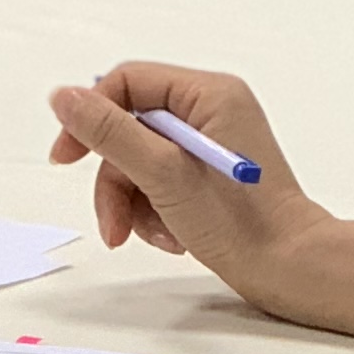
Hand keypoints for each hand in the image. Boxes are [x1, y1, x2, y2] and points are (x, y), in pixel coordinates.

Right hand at [49, 63, 334, 304]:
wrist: (289, 270)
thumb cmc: (240, 223)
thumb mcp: (163, 174)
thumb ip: (110, 133)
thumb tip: (64, 97)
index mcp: (208, 93)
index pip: (128, 83)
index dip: (90, 117)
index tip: (65, 159)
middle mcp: (211, 110)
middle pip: (130, 128)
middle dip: (116, 180)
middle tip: (114, 224)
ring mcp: (210, 144)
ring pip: (140, 161)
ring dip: (133, 203)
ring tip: (153, 236)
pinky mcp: (209, 175)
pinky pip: (159, 183)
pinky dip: (155, 213)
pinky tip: (174, 239)